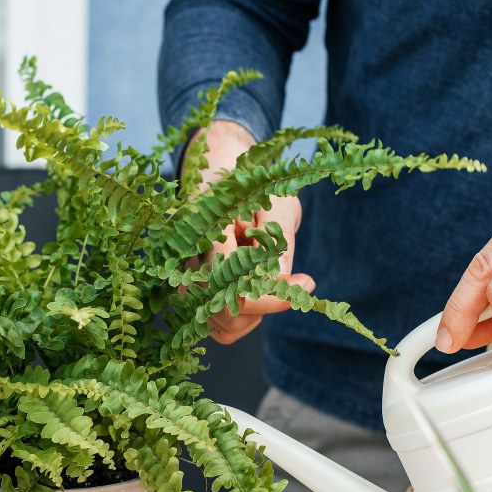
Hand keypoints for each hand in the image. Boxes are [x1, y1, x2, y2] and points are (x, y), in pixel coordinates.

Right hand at [188, 120, 314, 343]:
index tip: (307, 283)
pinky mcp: (191, 290)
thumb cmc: (253, 181)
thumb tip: (281, 279)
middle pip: (224, 312)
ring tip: (268, 277)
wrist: (221, 167)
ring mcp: (184, 277)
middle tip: (294, 281)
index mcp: (205, 229)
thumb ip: (278, 237)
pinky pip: (215, 324)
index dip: (272, 295)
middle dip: (265, 304)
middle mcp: (186, 257)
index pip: (232, 285)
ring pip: (219, 324)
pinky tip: (254, 289)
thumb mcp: (276, 198)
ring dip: (253, 312)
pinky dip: (240, 317)